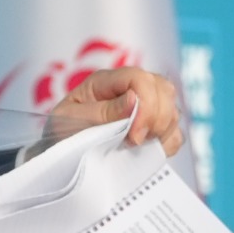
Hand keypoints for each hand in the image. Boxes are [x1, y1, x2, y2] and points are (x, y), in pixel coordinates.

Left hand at [47, 67, 183, 155]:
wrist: (59, 155)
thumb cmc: (60, 133)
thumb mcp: (70, 121)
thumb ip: (101, 111)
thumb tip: (134, 99)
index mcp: (104, 81)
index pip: (139, 78)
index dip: (145, 105)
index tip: (134, 135)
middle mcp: (128, 89)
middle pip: (163, 89)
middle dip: (156, 118)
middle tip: (135, 142)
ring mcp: (143, 108)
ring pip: (172, 109)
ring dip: (161, 131)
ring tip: (137, 147)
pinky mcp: (151, 129)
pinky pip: (174, 132)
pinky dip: (168, 143)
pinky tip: (148, 151)